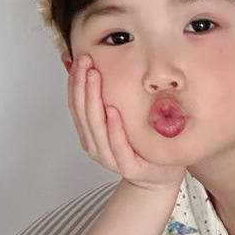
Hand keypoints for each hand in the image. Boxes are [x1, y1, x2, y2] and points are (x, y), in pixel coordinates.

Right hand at [68, 54, 185, 190]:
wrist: (160, 175)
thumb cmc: (142, 144)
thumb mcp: (124, 117)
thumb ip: (109, 98)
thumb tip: (96, 68)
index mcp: (91, 133)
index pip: (76, 104)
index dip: (74, 81)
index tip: (79, 59)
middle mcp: (95, 145)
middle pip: (82, 112)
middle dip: (81, 84)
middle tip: (86, 62)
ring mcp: (109, 158)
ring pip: (95, 126)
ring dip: (93, 99)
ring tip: (94, 77)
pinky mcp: (127, 167)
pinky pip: (117, 146)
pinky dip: (114, 128)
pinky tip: (113, 111)